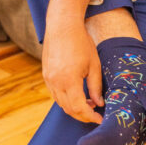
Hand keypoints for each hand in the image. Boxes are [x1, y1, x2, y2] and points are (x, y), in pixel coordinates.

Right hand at [42, 0, 103, 123]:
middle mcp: (56, 82)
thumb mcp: (93, 65)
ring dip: (73, 108)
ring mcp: (48, 79)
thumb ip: (95, 87)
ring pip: (60, 103)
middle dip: (82, 115)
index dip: (90, 116)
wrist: (62, 25)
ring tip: (88, 103)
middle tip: (95, 113)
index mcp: (69, 80)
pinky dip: (65, 99)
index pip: (79, 108)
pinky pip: (55, 94)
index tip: (100, 119)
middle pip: (68, 109)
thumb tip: (98, 103)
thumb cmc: (81, 42)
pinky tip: (76, 94)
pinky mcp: (45, 75)